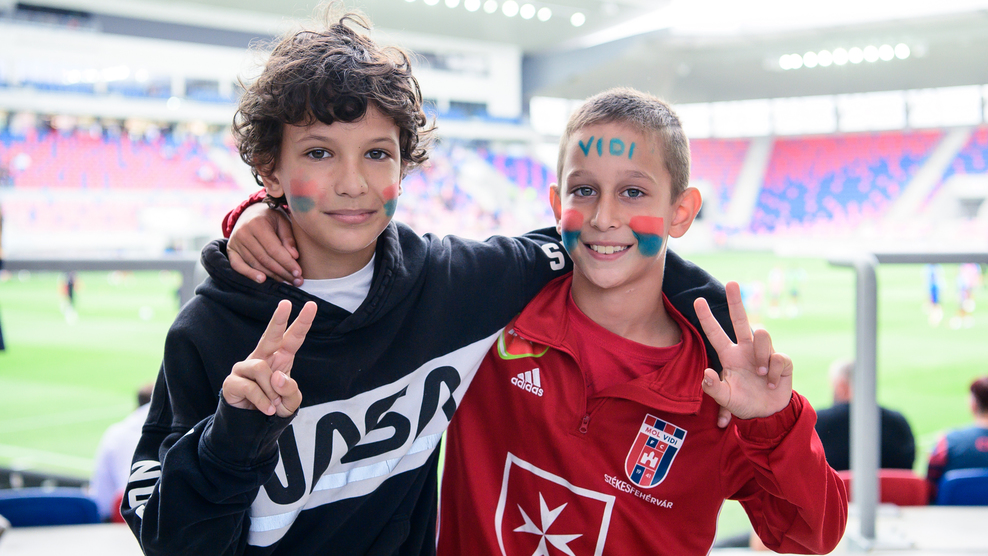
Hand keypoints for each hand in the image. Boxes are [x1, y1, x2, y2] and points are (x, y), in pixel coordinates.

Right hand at [223, 300, 315, 416]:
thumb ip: (290, 390)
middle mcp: (263, 357)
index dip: (302, 322)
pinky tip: (266, 409)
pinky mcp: (232, 380)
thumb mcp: (290, 402)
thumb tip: (278, 376)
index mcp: (281, 358)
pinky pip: (251, 387)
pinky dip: (262, 402)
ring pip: (261, 369)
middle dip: (279, 319)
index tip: (311, 305)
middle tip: (286, 303)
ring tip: (273, 404)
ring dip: (271, 391)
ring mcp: (245, 367)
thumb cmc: (273, 406)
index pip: (293, 338)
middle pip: (271, 335)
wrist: (251, 424)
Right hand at [228, 203, 301, 285]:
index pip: (274, 249)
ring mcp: (235, 242)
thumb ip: (288, 238)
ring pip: (255, 264)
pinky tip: (262, 280)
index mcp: (257, 223)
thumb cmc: (270, 218)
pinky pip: (238, 266)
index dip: (287, 262)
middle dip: (282, 272)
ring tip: (287, 281)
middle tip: (296, 281)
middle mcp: (243, 233)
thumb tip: (294, 256)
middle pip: (265, 259)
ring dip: (272, 276)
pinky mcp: (231, 250)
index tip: (298, 272)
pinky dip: (249, 274)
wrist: (250, 213)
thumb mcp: (283, 221)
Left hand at [694, 281, 792, 419]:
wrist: (767, 414)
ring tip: (760, 375)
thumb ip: (713, 388)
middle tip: (731, 283)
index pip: (715, 333)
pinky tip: (771, 384)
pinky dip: (773, 372)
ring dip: (760, 355)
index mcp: (729, 355)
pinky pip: (778, 357)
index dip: (706, 318)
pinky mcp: (782, 361)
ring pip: (762, 335)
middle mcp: (745, 349)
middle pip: (741, 320)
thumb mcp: (725, 399)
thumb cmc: (743, 403)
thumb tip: (706, 373)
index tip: (697, 300)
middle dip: (736, 301)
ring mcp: (764, 353)